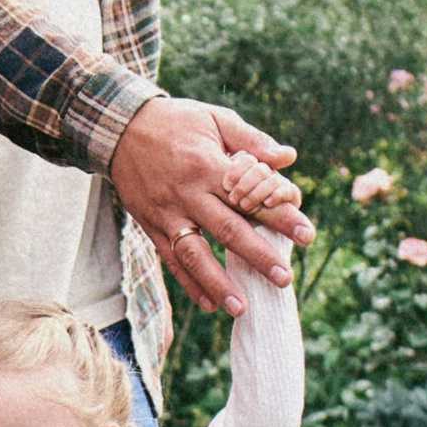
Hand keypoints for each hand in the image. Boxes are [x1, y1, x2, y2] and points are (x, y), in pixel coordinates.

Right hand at [110, 97, 310, 318]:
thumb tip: (288, 158)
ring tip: (242, 308)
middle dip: (258, 257)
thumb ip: (251, 140)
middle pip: (227, 230)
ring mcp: (167, 212)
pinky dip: (189, 282)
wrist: (119, 126)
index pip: (251, 196)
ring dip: (219, 282)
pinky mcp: (150, 224)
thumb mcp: (215, 119)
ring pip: (195, 253)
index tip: (307, 235)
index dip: (280, 216)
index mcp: (208, 166)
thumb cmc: (176, 122)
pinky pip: (170, 258)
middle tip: (284, 279)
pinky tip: (208, 303)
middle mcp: (188, 193)